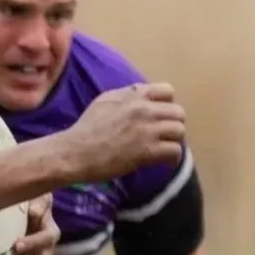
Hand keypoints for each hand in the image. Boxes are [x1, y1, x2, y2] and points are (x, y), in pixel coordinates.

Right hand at [54, 83, 185, 182]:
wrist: (75, 152)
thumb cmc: (85, 129)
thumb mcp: (105, 102)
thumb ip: (126, 97)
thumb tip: (140, 97)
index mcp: (133, 95)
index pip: (167, 91)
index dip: (167, 105)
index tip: (161, 116)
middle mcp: (143, 109)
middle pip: (178, 112)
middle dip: (173, 124)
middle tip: (165, 136)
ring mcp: (147, 130)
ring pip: (180, 131)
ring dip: (174, 141)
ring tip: (165, 149)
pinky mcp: (148, 151)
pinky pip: (175, 151)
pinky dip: (172, 159)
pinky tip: (165, 163)